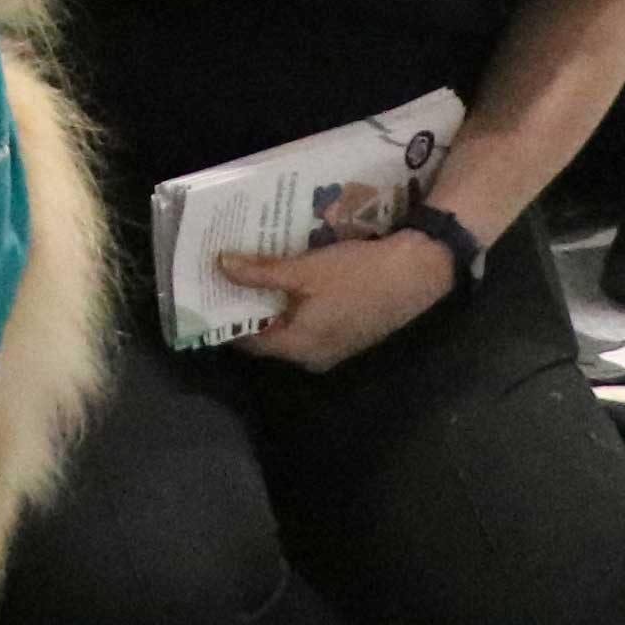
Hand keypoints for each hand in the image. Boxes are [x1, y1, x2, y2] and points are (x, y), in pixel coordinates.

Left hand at [212, 231, 459, 371]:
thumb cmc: (357, 275)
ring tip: (252, 273)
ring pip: (293, 328)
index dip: (226, 318)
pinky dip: (298, 305)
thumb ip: (260, 273)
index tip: (207, 294)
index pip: (249, 341)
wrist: (418, 271)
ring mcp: (336, 347)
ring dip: (275, 304)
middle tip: (226, 278)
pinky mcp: (352, 333)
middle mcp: (315, 357)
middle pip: (270, 335)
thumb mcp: (303, 271)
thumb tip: (221, 267)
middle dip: (250, 307)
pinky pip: (313, 322)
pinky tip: (290, 279)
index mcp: (299, 349)